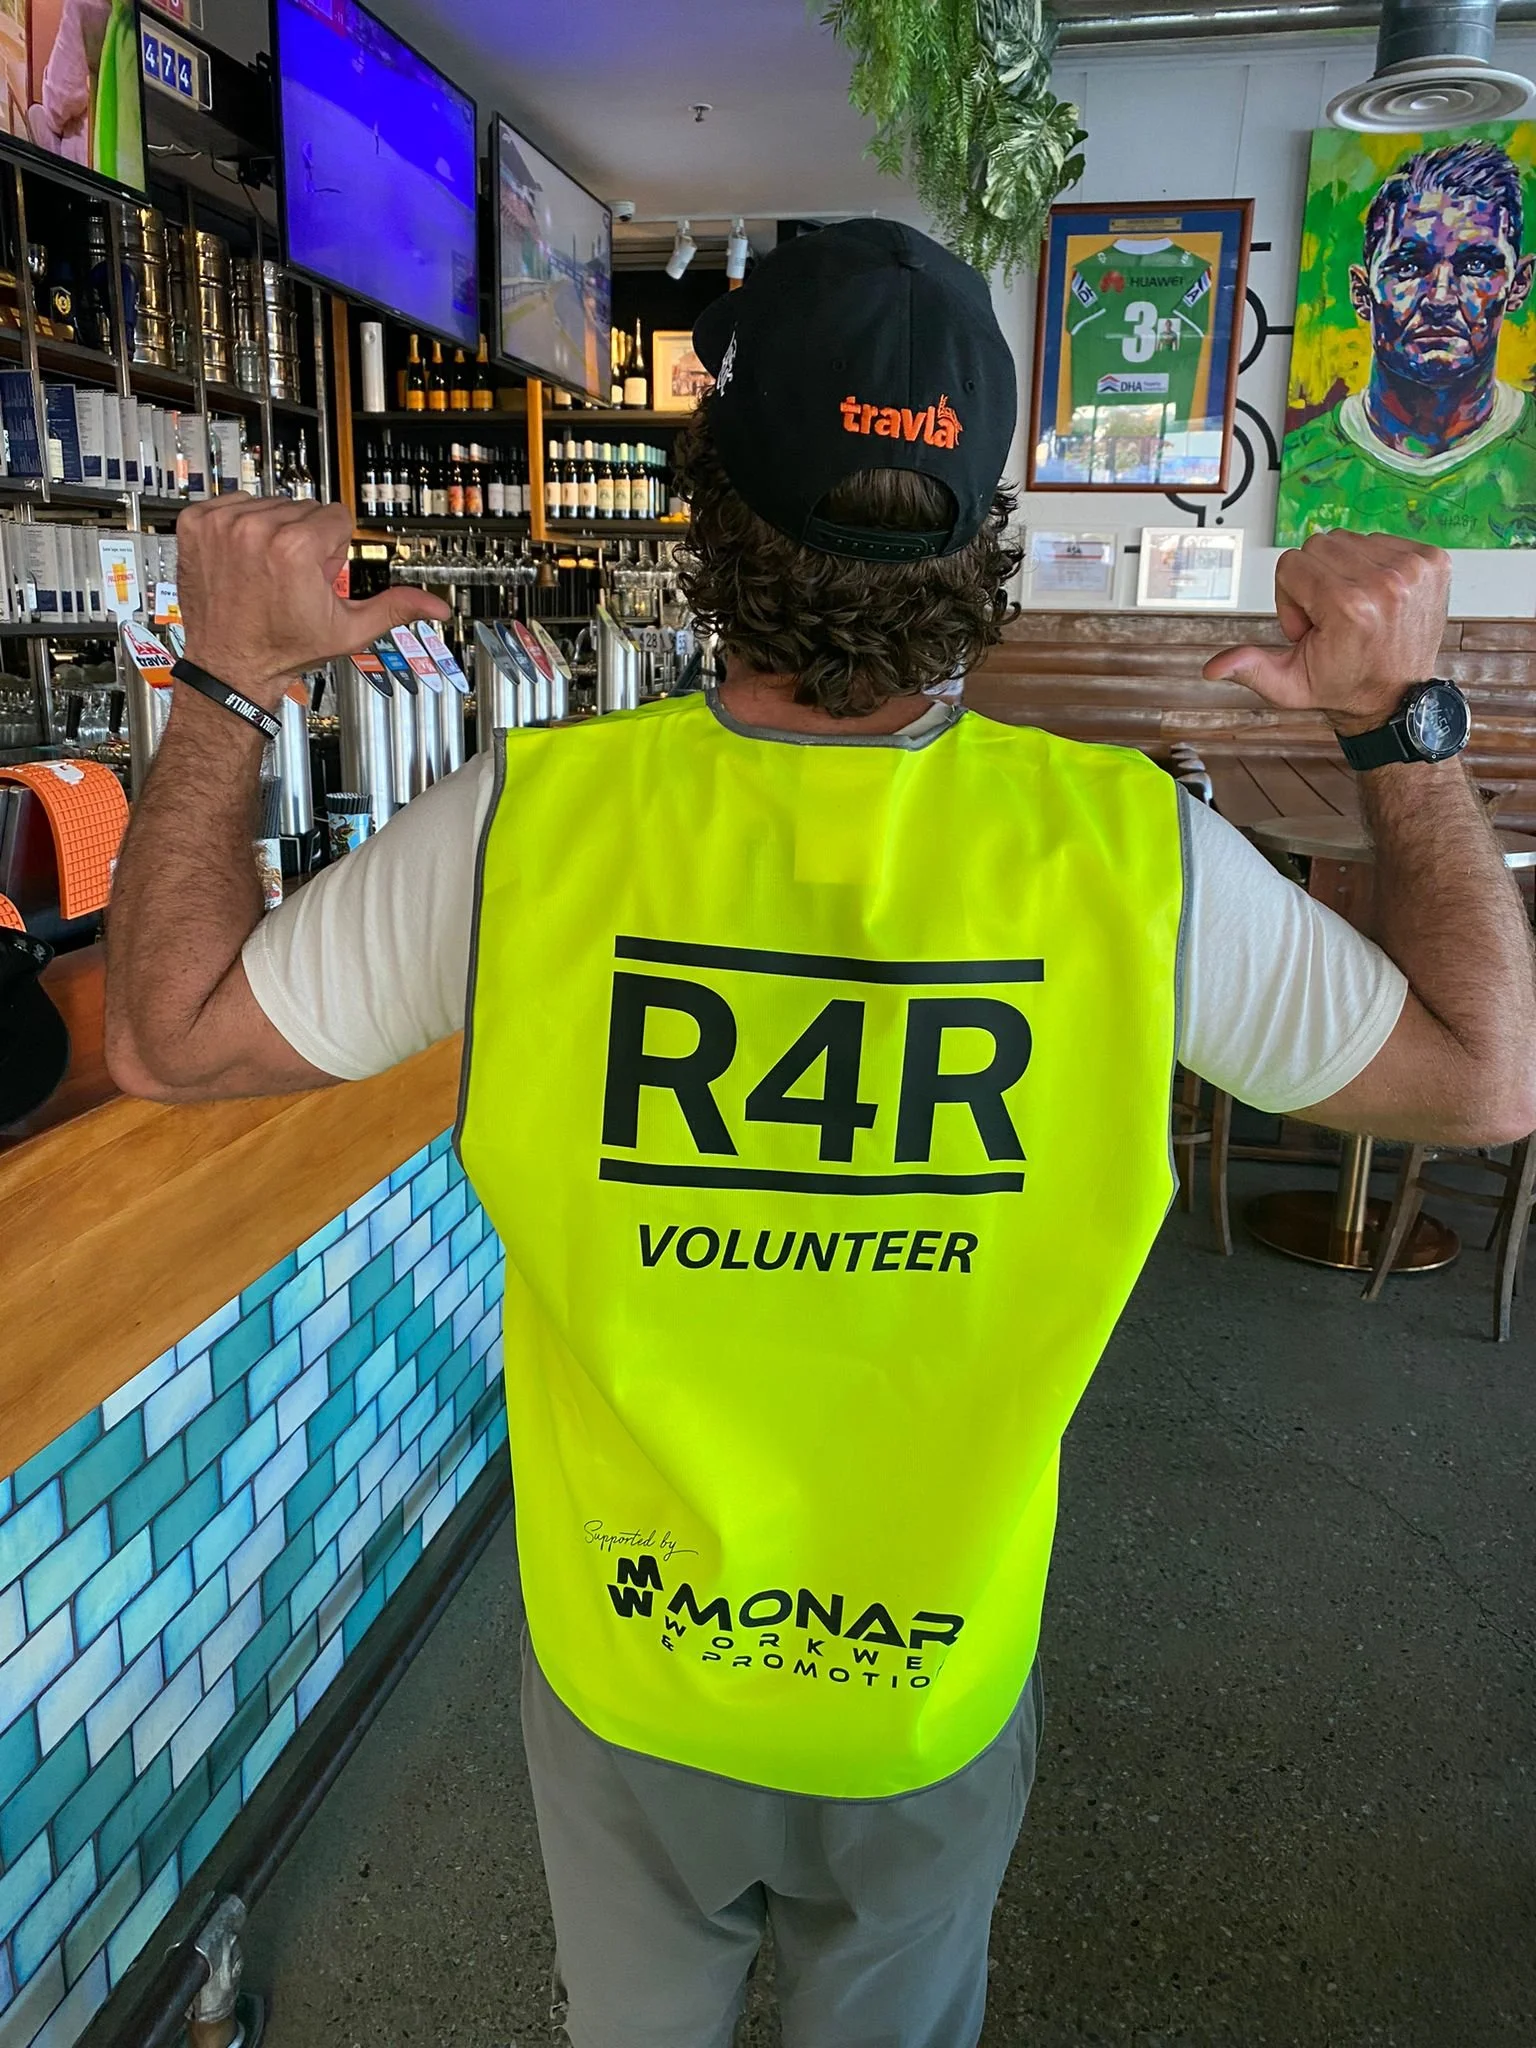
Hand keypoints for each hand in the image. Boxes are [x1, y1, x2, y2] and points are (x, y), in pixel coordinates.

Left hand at [175, 496, 451, 710]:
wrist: (229, 665)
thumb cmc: (282, 649)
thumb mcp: (347, 630)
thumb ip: (394, 607)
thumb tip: (434, 605)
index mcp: (295, 549)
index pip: (335, 516)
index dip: (333, 549)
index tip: (316, 574)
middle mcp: (256, 529)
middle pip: (302, 508)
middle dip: (304, 538)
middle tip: (291, 579)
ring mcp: (222, 524)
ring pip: (269, 504)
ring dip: (272, 531)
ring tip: (265, 571)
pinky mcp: (196, 523)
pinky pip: (233, 504)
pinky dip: (239, 527)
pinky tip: (241, 560)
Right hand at [1203, 530, 1450, 735]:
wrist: (1398, 697)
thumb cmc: (1344, 687)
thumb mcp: (1289, 685)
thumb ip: (1251, 667)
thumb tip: (1213, 668)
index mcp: (1348, 607)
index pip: (1292, 563)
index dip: (1290, 597)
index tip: (1310, 626)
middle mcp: (1385, 582)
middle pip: (1320, 547)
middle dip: (1316, 581)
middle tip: (1331, 619)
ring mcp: (1413, 569)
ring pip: (1350, 541)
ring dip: (1346, 572)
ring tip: (1356, 610)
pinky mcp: (1433, 560)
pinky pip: (1383, 541)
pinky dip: (1375, 566)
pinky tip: (1378, 598)